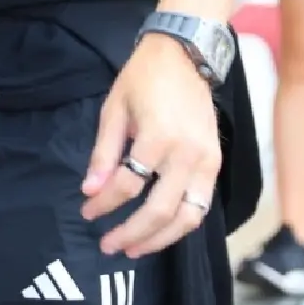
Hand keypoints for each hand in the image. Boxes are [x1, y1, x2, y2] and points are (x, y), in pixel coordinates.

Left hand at [80, 34, 220, 258]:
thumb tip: (90, 190)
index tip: (87, 213)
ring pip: (187, 217)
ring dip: (160, 239)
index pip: (127, 185)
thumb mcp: (114, 109)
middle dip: (131, 233)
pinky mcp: (216, 164)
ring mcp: (207, 161)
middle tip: (108, 246)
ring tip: (135, 249)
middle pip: (158, 210)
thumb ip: (104, 153)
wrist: (185, 55)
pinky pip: (202, 206)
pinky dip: (182, 224)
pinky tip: (161, 232)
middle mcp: (187, 154)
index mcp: (158, 137)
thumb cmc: (143, 78)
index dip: (104, 204)